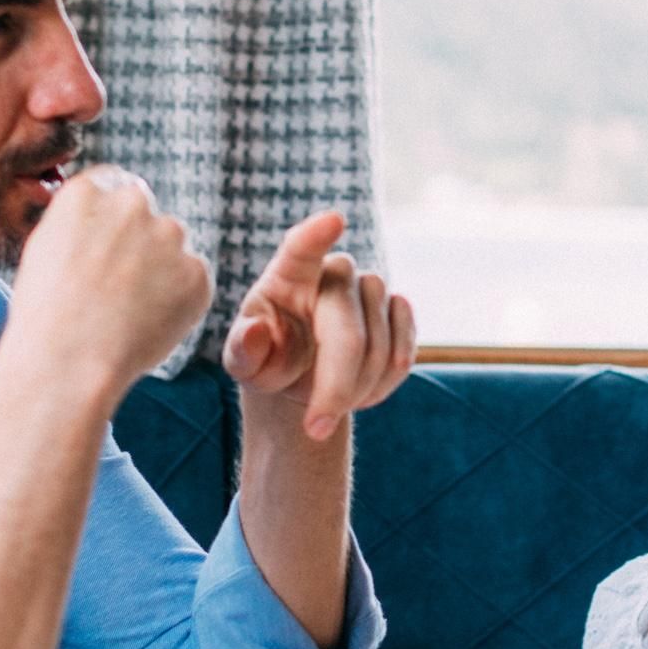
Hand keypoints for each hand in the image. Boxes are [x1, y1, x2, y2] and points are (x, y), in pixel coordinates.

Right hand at [9, 167, 210, 395]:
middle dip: (139, 241)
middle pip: (146, 213)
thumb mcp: (45, 250)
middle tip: (118, 286)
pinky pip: (192, 280)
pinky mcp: (197, 272)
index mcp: (88, 192)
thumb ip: (80, 223)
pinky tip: (148, 323)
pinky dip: (179, 300)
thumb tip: (103, 221)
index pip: (113, 185)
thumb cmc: (46, 315)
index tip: (106, 246)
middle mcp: (132, 203)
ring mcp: (169, 236)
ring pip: (172, 246)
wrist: (70, 362)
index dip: (110, 220)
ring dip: (161, 269)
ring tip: (129, 311)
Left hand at [222, 210, 414, 440]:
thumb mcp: (244, 362)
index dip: (317, 235)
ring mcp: (373, 288)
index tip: (334, 220)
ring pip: (380, 348)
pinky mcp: (400, 310)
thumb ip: (243, 350)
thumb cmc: (266, 357)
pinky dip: (382, 386)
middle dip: (336, 386)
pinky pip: (405, 353)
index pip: (302, 247)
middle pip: (347, 331)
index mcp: (289, 273)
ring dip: (356, 391)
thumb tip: (255, 332)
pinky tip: (358, 392)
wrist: (302, 371)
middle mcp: (335, 271)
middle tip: (316, 427)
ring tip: (328, 403)